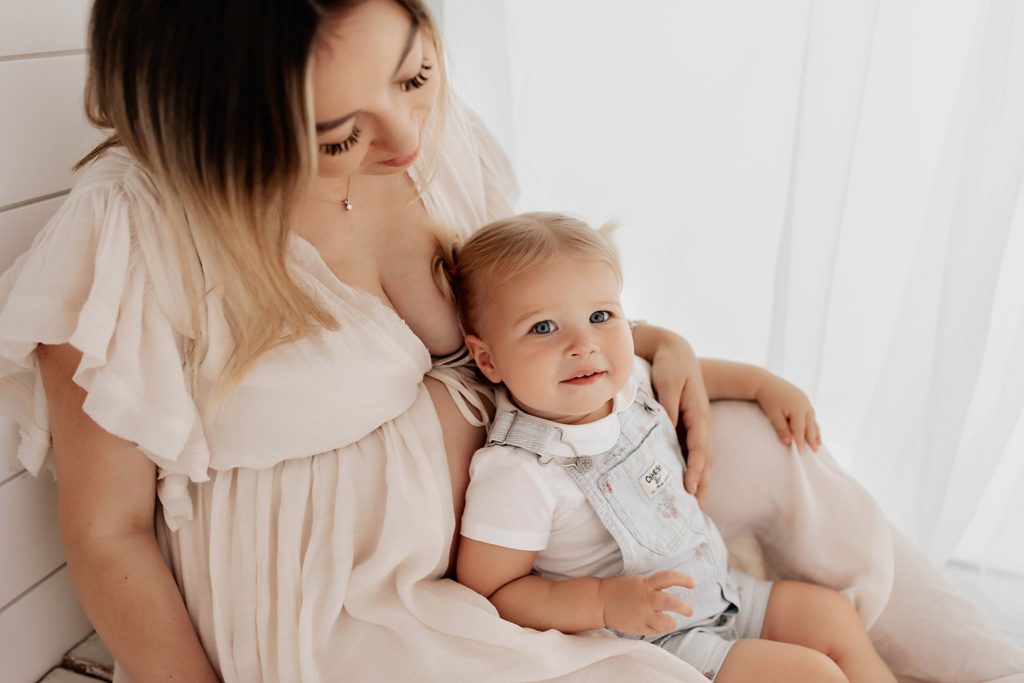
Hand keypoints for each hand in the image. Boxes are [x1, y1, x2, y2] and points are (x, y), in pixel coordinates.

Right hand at [598, 571, 694, 636]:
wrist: (600, 602)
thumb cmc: (621, 590)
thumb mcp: (638, 582)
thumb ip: (654, 585)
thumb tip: (672, 589)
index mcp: (646, 584)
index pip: (668, 577)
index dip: (683, 579)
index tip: (693, 583)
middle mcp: (646, 598)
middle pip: (671, 602)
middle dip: (685, 607)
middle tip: (689, 611)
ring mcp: (643, 614)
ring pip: (666, 622)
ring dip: (672, 623)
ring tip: (671, 621)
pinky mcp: (638, 626)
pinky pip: (656, 631)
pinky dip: (659, 629)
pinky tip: (656, 625)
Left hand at [649, 334, 712, 507]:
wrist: (675, 350)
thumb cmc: (670, 365)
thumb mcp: (666, 382)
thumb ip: (668, 407)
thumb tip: (669, 431)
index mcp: (698, 412)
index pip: (699, 446)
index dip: (696, 468)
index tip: (691, 487)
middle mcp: (703, 421)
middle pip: (706, 457)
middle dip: (703, 482)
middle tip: (697, 507)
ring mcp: (699, 423)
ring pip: (704, 456)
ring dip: (702, 479)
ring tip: (698, 503)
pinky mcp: (691, 424)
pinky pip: (696, 450)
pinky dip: (696, 467)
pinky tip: (692, 481)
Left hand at [754, 372, 821, 452]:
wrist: (764, 382)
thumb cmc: (767, 399)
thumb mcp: (773, 415)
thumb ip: (782, 429)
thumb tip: (788, 442)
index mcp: (797, 408)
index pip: (800, 430)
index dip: (801, 442)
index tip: (801, 453)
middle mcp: (804, 404)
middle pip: (810, 425)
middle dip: (813, 438)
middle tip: (816, 450)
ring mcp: (805, 399)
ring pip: (812, 418)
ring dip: (815, 430)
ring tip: (818, 442)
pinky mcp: (802, 397)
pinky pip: (810, 412)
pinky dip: (812, 421)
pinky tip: (813, 427)